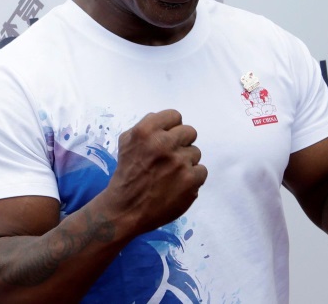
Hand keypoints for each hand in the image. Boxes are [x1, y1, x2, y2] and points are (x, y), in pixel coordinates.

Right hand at [104, 110, 207, 234]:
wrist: (126, 210)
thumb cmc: (126, 175)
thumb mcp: (127, 142)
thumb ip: (147, 127)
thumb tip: (166, 122)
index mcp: (146, 131)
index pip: (175, 116)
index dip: (172, 128)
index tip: (167, 139)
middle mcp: (164, 143)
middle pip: (190, 132)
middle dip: (181, 144)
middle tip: (170, 158)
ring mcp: (180, 162)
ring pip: (196, 152)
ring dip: (186, 162)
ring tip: (171, 175)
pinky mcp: (191, 180)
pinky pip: (201, 171)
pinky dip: (192, 178)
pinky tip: (178, 185)